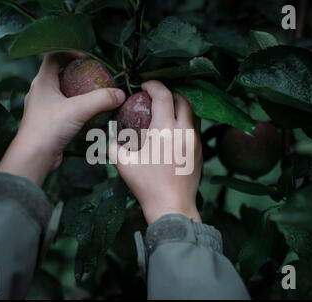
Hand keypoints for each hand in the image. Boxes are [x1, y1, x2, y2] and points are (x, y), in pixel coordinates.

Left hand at [0, 52, 125, 184]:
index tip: (87, 57)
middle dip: (75, 73)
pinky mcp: (47, 124)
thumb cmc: (49, 128)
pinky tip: (87, 116)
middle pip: (58, 75)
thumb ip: (101, 99)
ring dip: (76, 92)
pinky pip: (63, 110)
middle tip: (93, 76)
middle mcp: (40, 93)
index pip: (53, 57)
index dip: (70, 53)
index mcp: (42, 82)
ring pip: (60, 94)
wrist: (34, 156)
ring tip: (92, 95)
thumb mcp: (78, 109)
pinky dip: (75, 109)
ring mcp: (42, 109)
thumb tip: (120, 94)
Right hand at [109, 81, 202, 223]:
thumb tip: (110, 135)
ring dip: (179, 106)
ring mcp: (195, 141)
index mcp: (164, 130)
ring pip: (192, 112)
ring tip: (166, 110)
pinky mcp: (200, 150)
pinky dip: (185, 121)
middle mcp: (184, 131)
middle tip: (156, 96)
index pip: (163, 95)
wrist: (172, 206)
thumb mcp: (123, 164)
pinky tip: (174, 130)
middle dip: (169, 92)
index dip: (153, 85)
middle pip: (182, 99)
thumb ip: (113, 145)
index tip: (145, 85)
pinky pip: (195, 127)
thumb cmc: (146, 186)